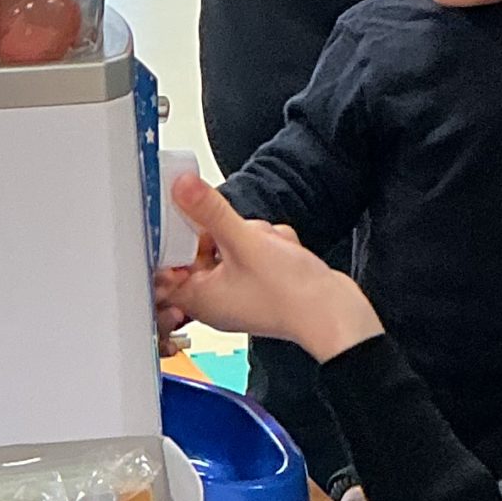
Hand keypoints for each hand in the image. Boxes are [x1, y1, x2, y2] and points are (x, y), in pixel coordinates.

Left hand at [157, 175, 382, 365]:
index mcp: (199, 298)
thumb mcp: (244, 242)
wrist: (335, 313)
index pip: (166, 265)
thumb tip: (182, 187)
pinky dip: (270, 243)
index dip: (173, 239)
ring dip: (253, 235)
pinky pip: (255, 249)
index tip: (179, 214)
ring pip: (232, 243)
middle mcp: (216, 298)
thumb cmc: (290, 295)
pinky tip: (283, 252)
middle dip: (225, 232)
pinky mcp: (262, 282)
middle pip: (202, 248)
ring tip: (270, 248)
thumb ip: (210, 211)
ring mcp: (241, 290)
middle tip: (241, 235)